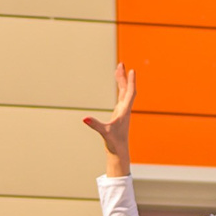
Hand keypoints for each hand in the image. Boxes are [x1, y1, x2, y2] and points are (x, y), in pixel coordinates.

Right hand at [82, 64, 135, 178]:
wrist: (119, 151)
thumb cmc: (114, 143)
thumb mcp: (104, 133)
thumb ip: (95, 125)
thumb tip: (84, 119)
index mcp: (124, 111)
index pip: (130, 93)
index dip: (131, 82)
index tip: (132, 71)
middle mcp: (125, 109)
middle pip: (126, 89)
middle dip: (124, 77)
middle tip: (121, 64)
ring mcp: (122, 111)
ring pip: (124, 92)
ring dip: (121, 81)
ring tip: (118, 69)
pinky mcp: (119, 114)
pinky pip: (121, 97)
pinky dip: (120, 88)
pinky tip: (119, 84)